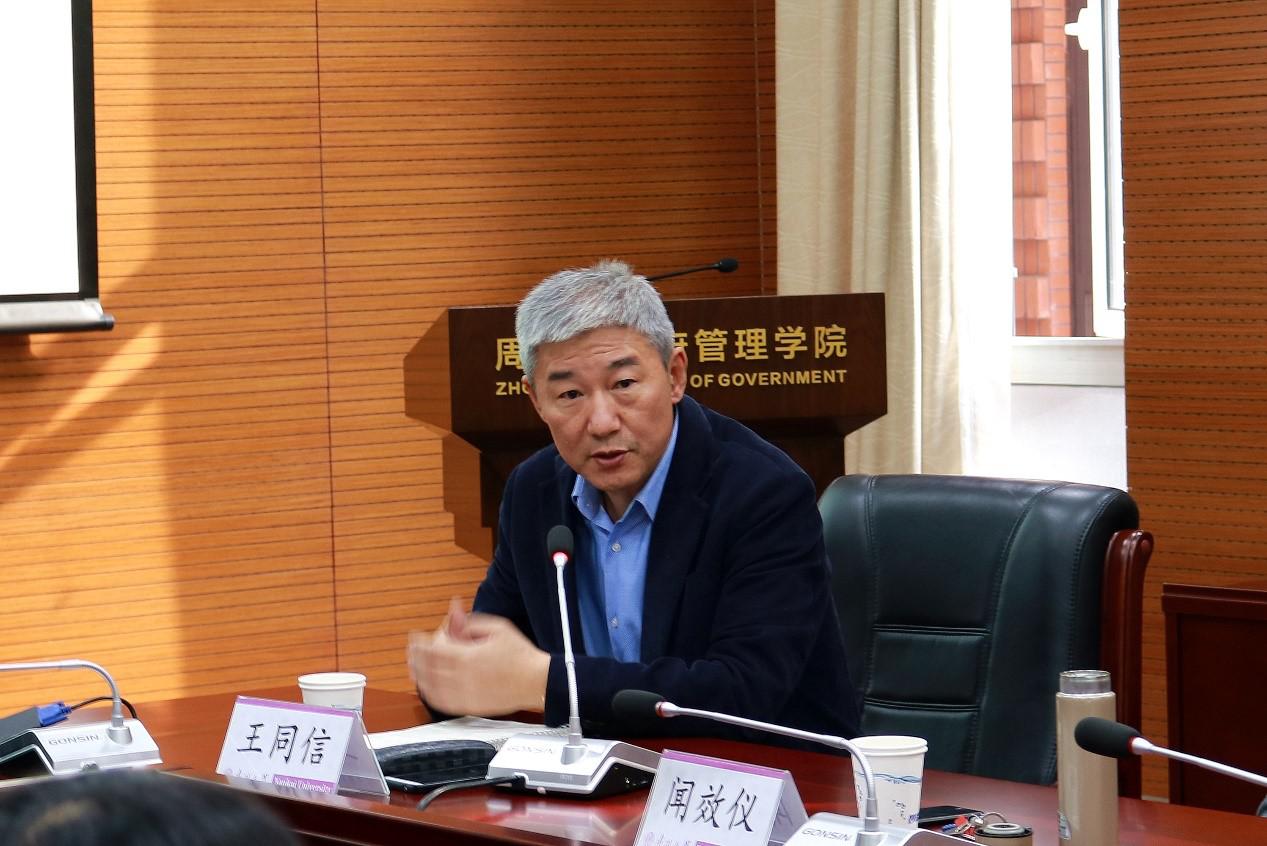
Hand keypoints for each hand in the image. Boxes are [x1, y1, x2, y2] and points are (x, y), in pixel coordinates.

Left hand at [407, 599, 549, 716]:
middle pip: (426, 668)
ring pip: (429, 687)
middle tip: (412, 651)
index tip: (415, 637)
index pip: (432, 650)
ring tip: (414, 667)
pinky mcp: (468, 706)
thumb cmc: (520, 655)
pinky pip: (441, 702)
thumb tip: (453, 614)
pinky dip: (429, 693)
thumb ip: (470, 622)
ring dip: (418, 675)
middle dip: (415, 658)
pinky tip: (426, 686)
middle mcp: (462, 677)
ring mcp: (464, 694)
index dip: (419, 643)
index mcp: (467, 657)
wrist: (535, 681)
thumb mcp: (497, 628)